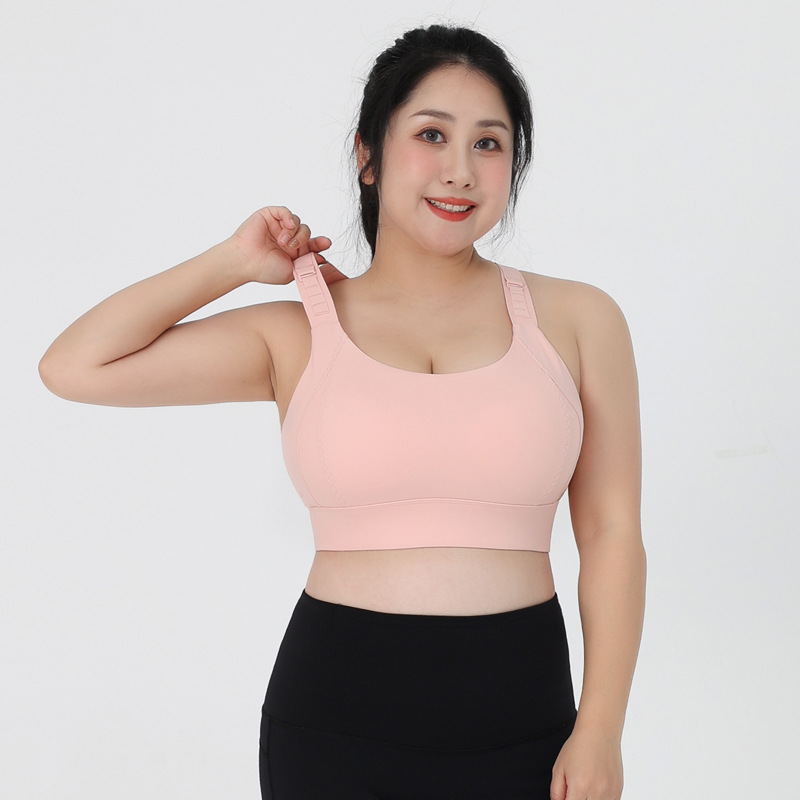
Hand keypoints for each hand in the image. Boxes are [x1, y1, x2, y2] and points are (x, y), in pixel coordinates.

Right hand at [226, 205, 344, 284]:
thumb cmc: (264, 269)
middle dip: (305, 239)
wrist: (246, 262)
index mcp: (293, 252)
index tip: (326, 244)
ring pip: (298, 222)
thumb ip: (307, 265)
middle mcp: (287, 238)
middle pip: (306, 232)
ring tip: (283, 242)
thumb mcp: (292, 272)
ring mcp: (278, 227)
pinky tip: (287, 226)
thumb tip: (321, 258)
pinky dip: (289, 217)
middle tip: (294, 248)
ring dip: (295, 232)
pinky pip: (285, 211)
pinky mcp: (270, 216)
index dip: (320, 243)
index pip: (311, 244)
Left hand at [549, 726, 623, 799]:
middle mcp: (596, 792)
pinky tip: (595, 788)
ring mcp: (610, 793)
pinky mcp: (618, 790)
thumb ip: (556, 791)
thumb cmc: (579, 746)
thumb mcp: (559, 767)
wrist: (599, 732)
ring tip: (585, 787)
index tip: (567, 795)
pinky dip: (601, 799)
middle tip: (575, 790)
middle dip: (578, 799)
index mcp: (579, 787)